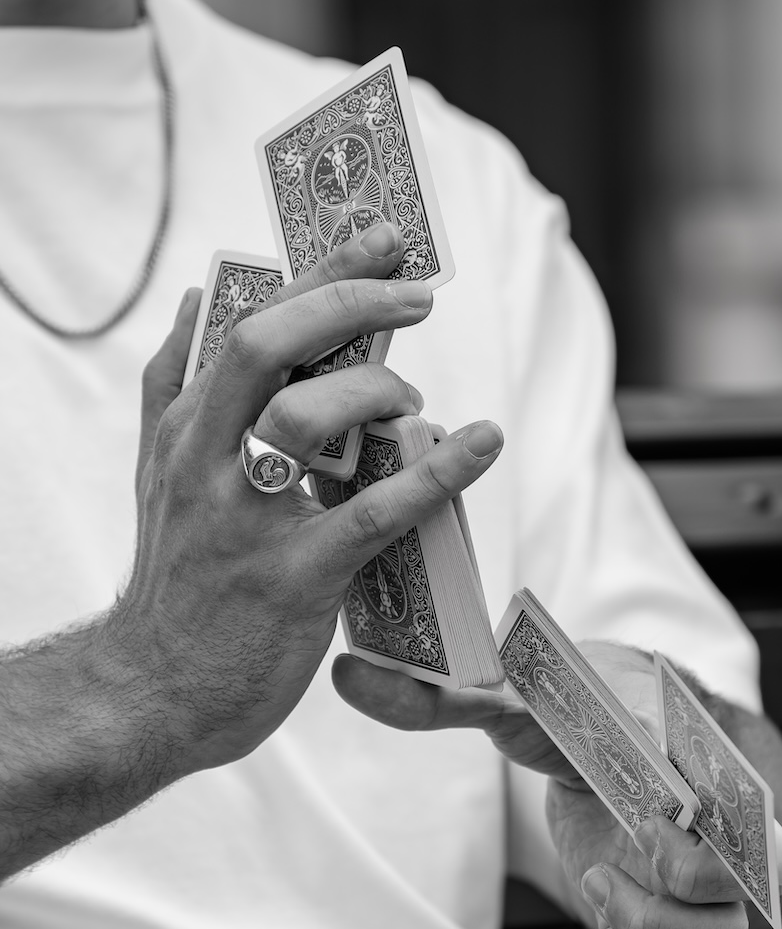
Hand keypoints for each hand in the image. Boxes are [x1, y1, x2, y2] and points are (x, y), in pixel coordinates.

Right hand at [117, 226, 503, 778]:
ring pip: (308, 418)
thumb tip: (201, 295)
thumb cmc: (176, 580)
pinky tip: (483, 443)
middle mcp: (204, 461)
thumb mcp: (156, 472)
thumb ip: (175, 385)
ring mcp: (245, 520)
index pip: (243, 322)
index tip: (378, 237)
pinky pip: (372, 513)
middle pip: (268, 344)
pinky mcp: (292, 580)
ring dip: (377, 390)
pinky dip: (435, 473)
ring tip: (414, 403)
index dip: (316, 271)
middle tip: (415, 288)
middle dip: (348, 298)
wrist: (151, 691)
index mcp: (182, 429)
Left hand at [333, 640, 781, 928]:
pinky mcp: (629, 916)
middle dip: (688, 885)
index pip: (749, 817)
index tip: (659, 814)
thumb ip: (443, 694)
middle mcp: (705, 828)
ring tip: (595, 882)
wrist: (615, 720)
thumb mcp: (523, 697)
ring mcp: (673, 879)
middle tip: (630, 846)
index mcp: (698, 767)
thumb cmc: (583, 703)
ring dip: (655, 927)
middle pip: (742, 891)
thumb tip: (345, 676)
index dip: (722, 834)